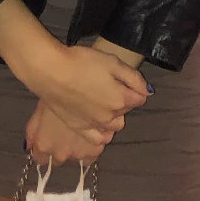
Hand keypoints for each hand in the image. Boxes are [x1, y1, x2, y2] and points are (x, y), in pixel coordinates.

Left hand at [25, 99, 120, 167]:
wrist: (79, 86)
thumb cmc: (56, 92)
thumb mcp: (39, 109)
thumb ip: (33, 131)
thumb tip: (29, 144)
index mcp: (44, 144)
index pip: (40, 159)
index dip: (43, 150)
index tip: (48, 142)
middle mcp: (60, 153)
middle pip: (58, 160)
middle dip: (61, 149)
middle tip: (66, 132)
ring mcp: (79, 152)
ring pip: (77, 157)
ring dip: (78, 148)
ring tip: (81, 131)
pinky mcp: (96, 148)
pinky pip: (93, 154)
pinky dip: (93, 147)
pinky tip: (94, 133)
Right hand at [30, 44, 148, 143]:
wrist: (51, 72)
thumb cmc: (82, 62)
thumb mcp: (112, 62)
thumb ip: (134, 78)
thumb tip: (147, 91)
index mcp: (121, 99)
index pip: (140, 98)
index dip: (134, 86)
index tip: (124, 78)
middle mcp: (111, 117)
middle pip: (126, 110)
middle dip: (123, 99)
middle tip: (109, 84)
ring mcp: (94, 125)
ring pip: (114, 125)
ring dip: (114, 115)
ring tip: (102, 101)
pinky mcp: (79, 128)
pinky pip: (98, 138)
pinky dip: (103, 132)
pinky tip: (99, 123)